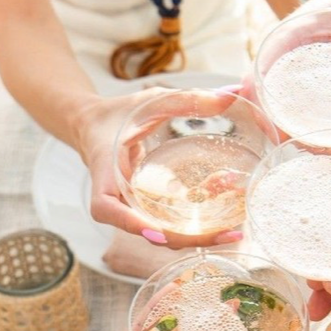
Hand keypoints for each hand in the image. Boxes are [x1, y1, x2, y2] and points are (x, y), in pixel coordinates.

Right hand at [83, 86, 250, 249]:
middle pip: (146, 232)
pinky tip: (224, 222)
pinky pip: (168, 225)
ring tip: (232, 232)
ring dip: (194, 236)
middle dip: (185, 238)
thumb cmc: (120, 113)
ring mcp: (133, 209)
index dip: (130, 223)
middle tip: (225, 233)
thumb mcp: (151, 101)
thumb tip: (231, 93)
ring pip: (161, 235)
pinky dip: (193, 226)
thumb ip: (188, 99)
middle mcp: (118, 201)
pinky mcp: (147, 211)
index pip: (106, 208)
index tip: (156, 230)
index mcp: (105, 176)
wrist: (98, 126)